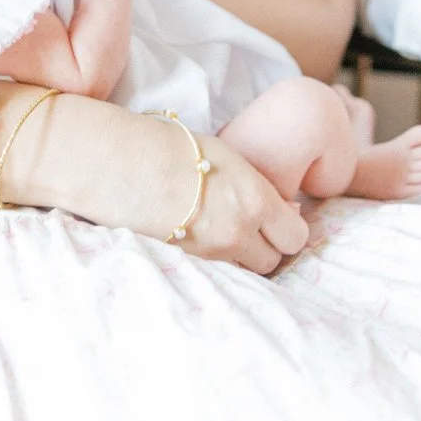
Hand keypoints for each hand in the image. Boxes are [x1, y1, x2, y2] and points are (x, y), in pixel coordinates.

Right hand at [169, 134, 307, 272]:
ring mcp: (212, 252)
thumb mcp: (230, 158)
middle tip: (252, 227)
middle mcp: (238, 232)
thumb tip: (290, 210)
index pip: (295, 236)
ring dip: (242, 256)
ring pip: (245, 271)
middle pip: (273, 260)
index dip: (289, 228)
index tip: (278, 219)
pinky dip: (217, 259)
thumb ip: (262, 187)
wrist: (125, 163)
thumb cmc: (177, 149)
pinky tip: (203, 236)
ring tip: (223, 230)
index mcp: (254, 200)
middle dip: (267, 246)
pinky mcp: (189, 263)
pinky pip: (218, 270)